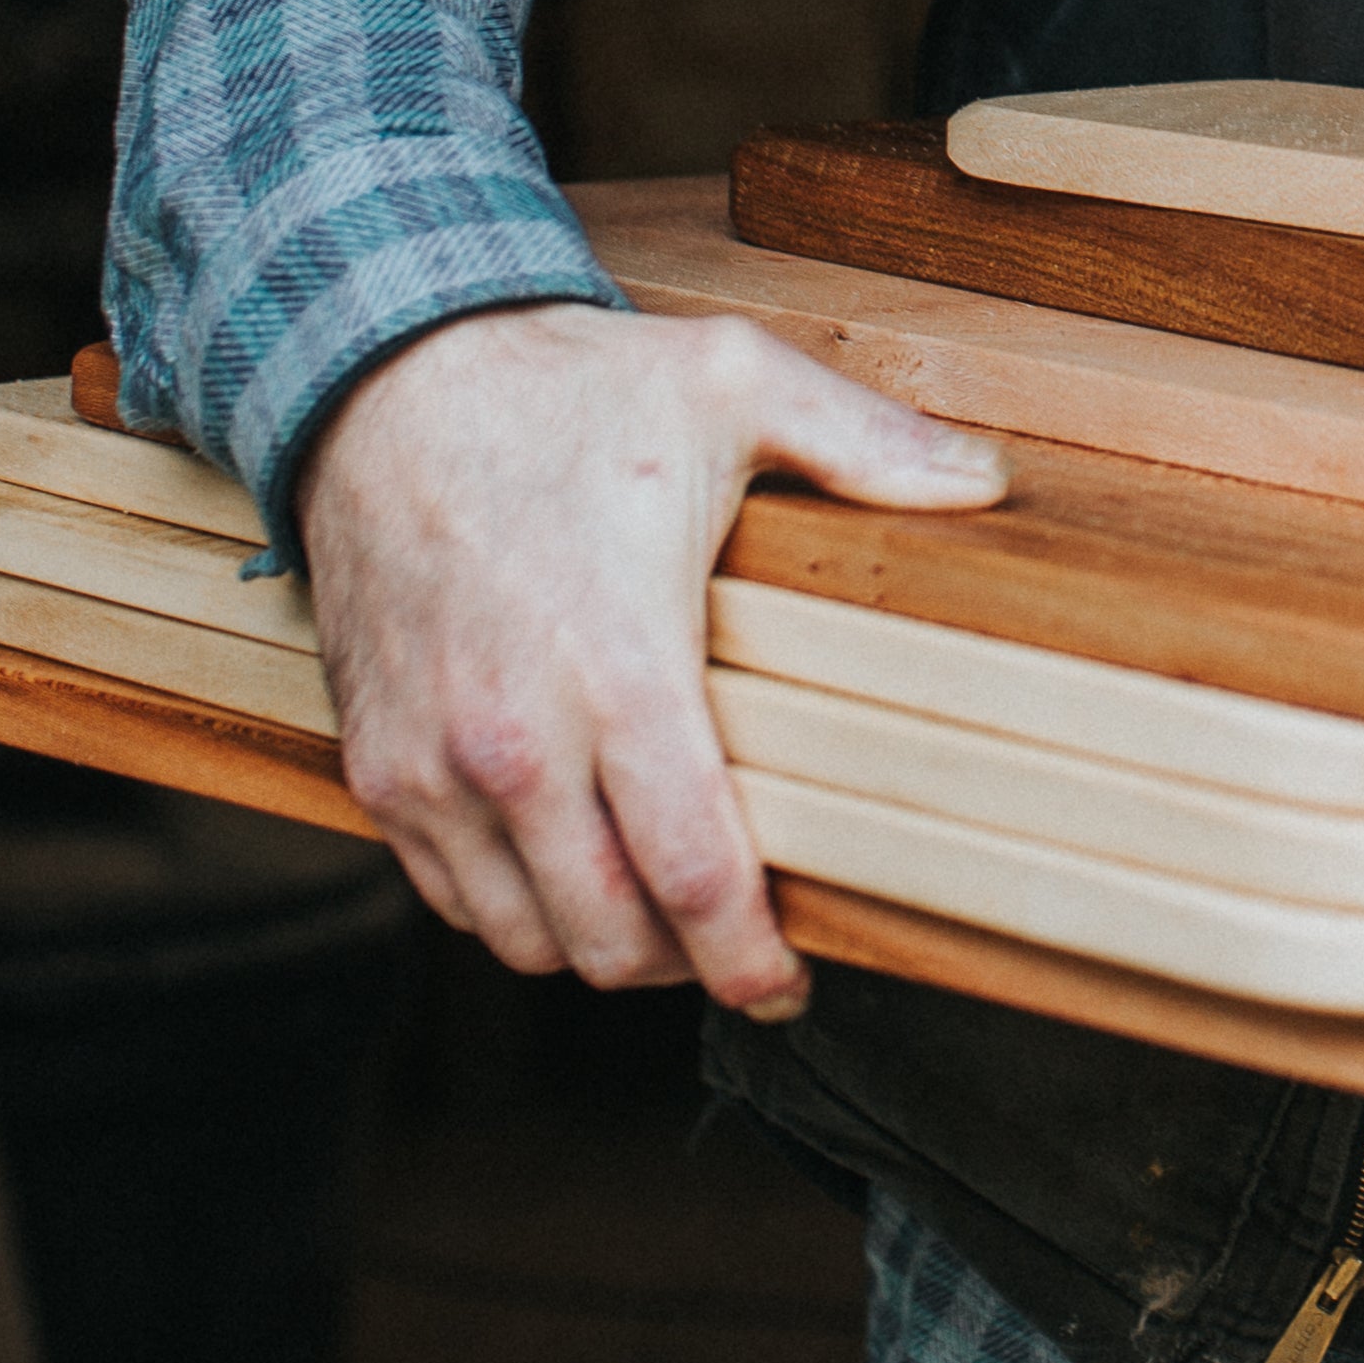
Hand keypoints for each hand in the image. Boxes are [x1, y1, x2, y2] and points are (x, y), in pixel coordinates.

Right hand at [300, 300, 1007, 1017]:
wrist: (382, 377)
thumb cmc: (564, 388)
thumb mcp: (732, 384)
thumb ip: (867, 442)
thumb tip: (985, 482)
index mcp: (621, 671)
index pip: (695, 881)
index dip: (751, 962)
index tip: (789, 985)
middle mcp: (516, 743)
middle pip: (610, 939)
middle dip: (684, 964)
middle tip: (733, 941)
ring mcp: (434, 763)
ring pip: (527, 938)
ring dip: (596, 944)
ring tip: (655, 911)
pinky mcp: (377, 762)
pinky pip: (450, 897)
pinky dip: (511, 908)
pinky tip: (566, 866)